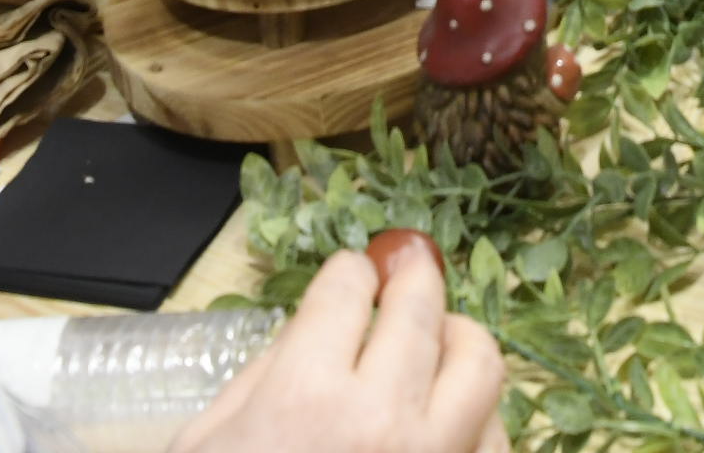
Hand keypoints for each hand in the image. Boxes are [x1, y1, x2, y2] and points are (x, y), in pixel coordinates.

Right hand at [173, 243, 507, 452]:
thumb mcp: (207, 448)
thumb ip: (262, 380)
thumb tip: (311, 330)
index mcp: (304, 402)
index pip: (346, 291)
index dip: (347, 275)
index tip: (349, 277)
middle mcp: (381, 424)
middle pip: (422, 310)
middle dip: (412, 277)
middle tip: (405, 269)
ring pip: (481, 364)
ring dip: (460, 337)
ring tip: (439, 338)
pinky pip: (497, 439)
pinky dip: (479, 417)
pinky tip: (449, 419)